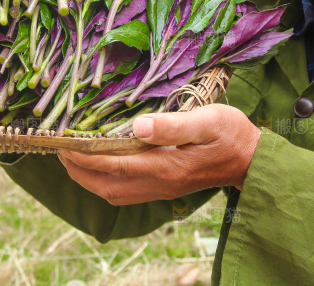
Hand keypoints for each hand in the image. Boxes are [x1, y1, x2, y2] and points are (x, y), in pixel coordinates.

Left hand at [56, 104, 261, 205]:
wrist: (253, 160)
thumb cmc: (232, 134)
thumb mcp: (208, 120)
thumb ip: (172, 125)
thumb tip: (137, 127)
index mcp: (166, 165)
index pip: (113, 164)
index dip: (84, 156)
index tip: (62, 143)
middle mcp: (160, 182)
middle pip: (107, 185)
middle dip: (78, 171)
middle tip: (59, 150)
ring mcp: (162, 188)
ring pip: (114, 192)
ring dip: (90, 178)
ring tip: (74, 158)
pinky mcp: (166, 187)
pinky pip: (127, 191)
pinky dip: (107, 180)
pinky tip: (103, 166)